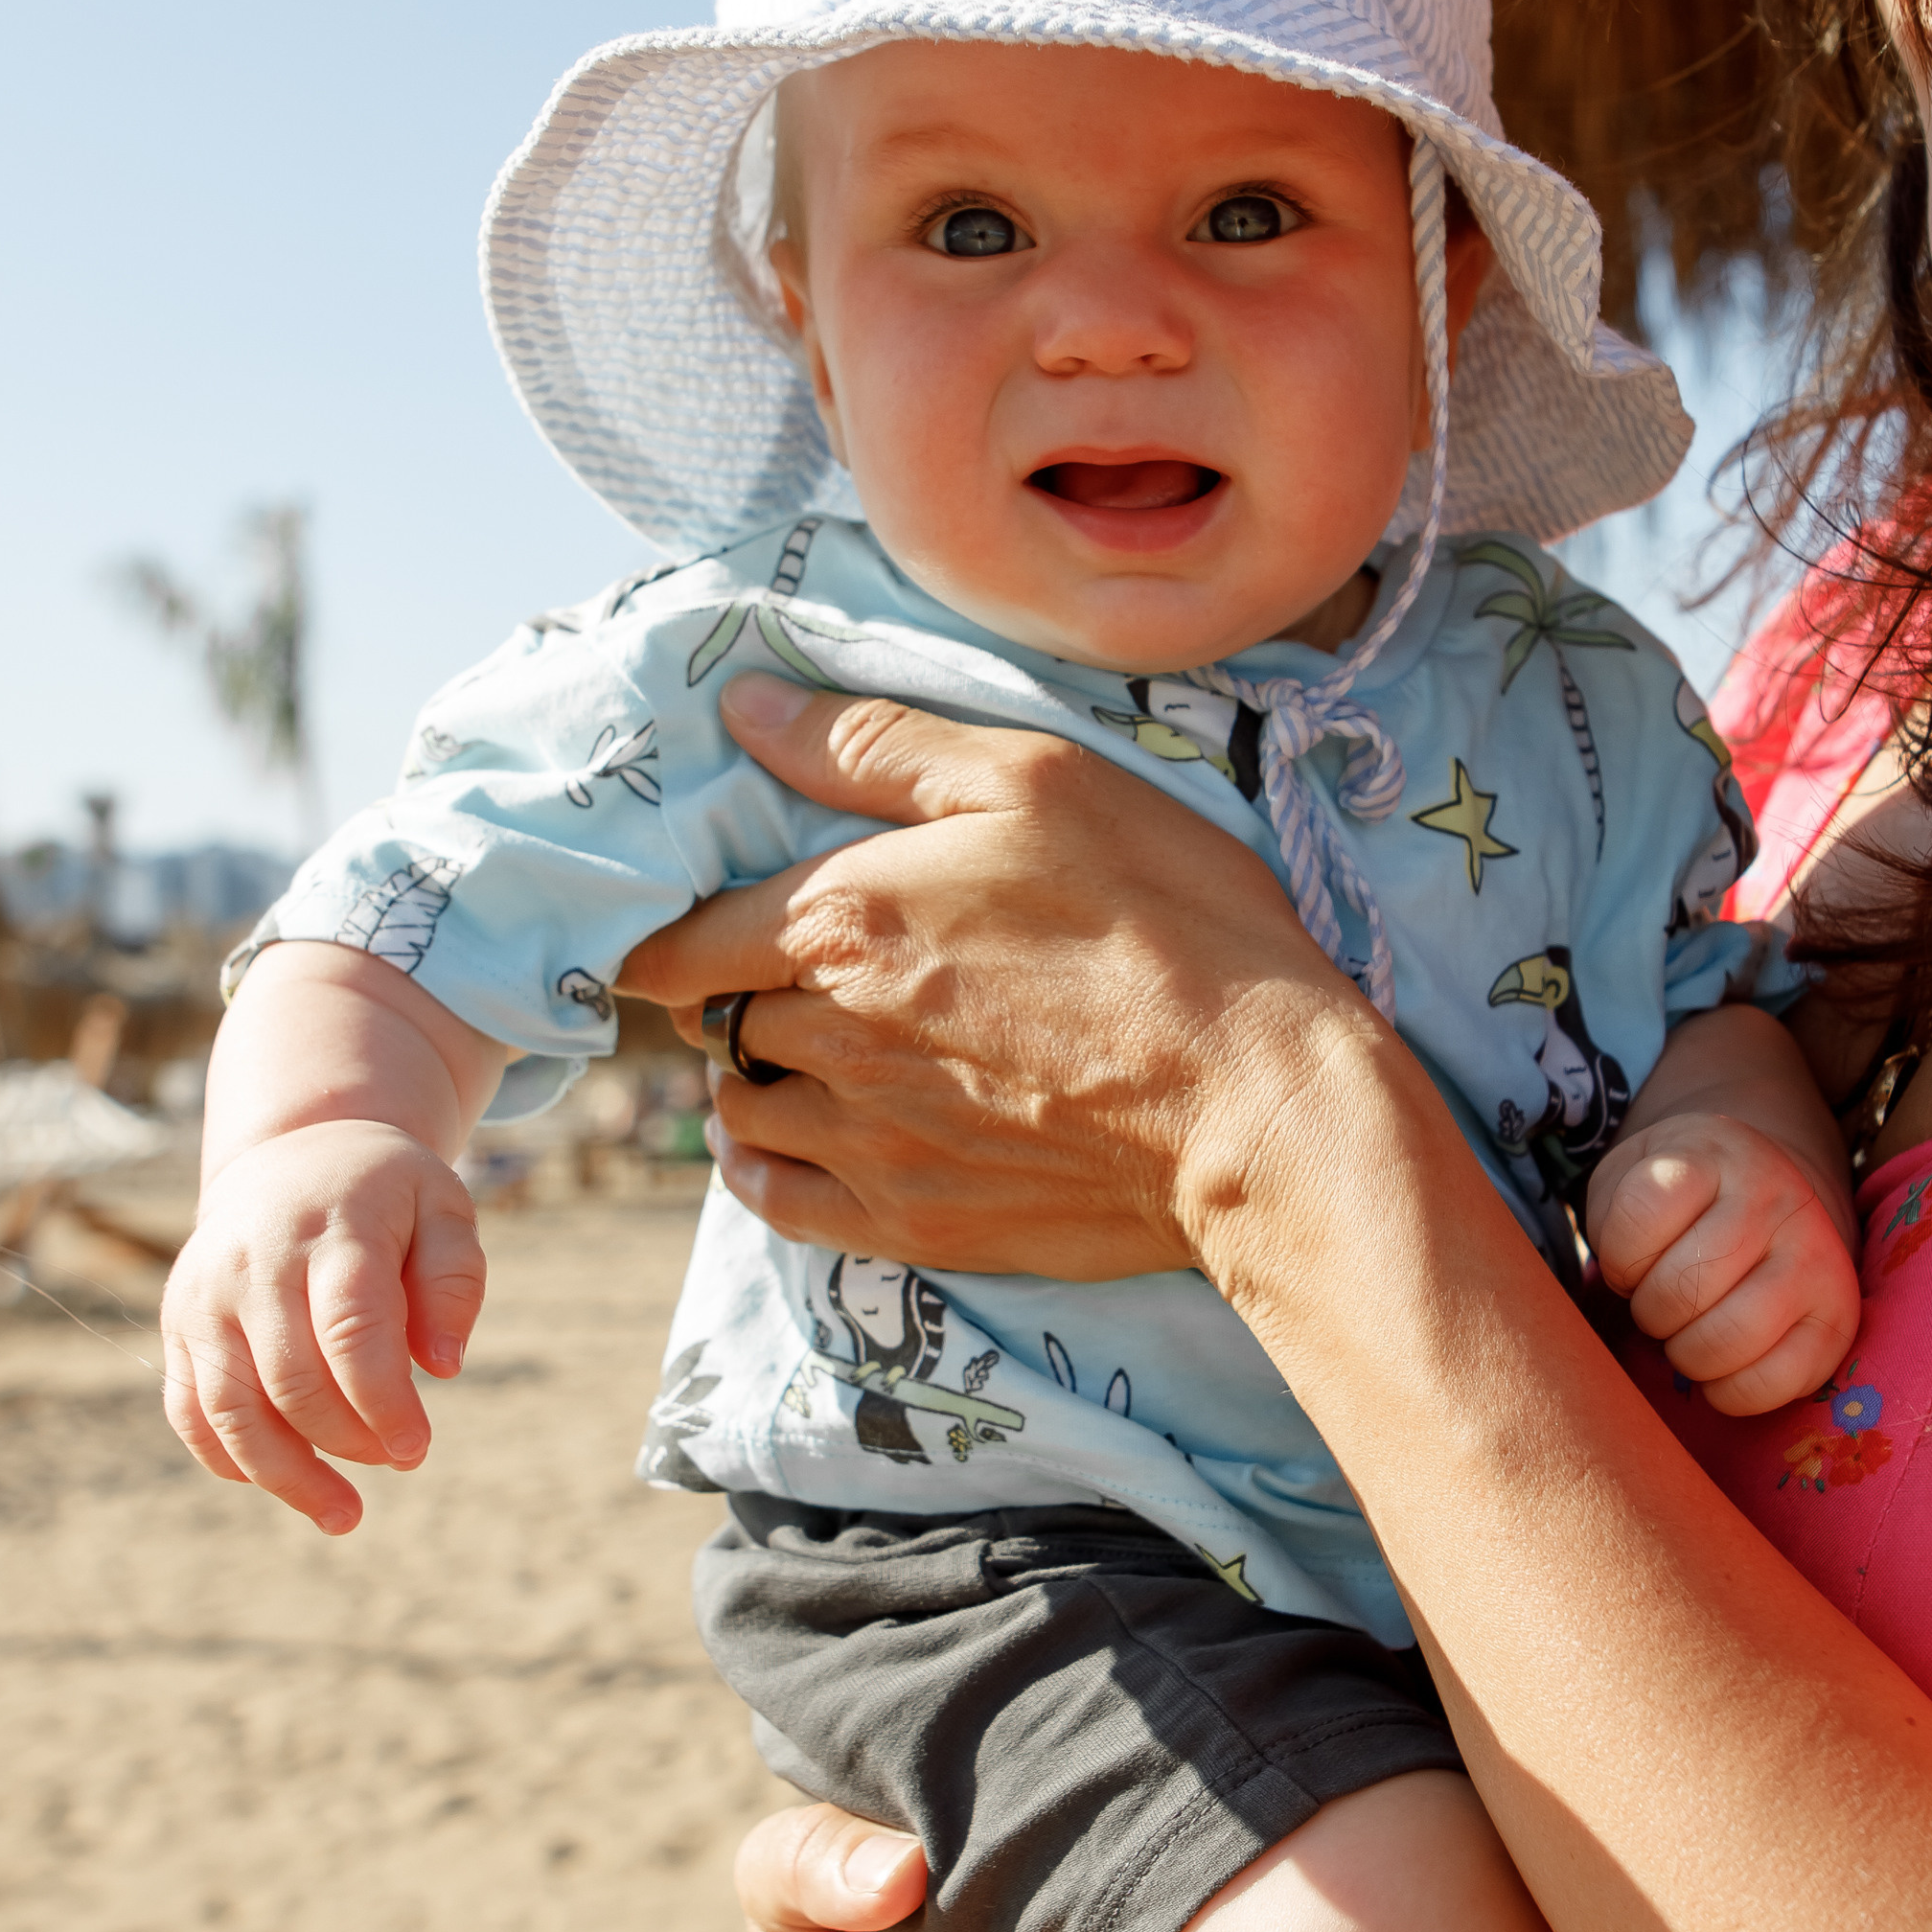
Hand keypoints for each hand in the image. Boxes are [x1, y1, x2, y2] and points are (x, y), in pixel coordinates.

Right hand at [160, 1120, 486, 1532]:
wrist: (290, 1158)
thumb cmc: (383, 1196)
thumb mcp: (443, 1208)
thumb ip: (455, 1281)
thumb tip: (442, 1367)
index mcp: (329, 1232)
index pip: (351, 1331)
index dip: (384, 1404)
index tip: (418, 1449)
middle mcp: (253, 1264)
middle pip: (292, 1381)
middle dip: (350, 1440)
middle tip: (399, 1460)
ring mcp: (204, 1297)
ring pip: (230, 1409)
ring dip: (287, 1476)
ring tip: (344, 1516)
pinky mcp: (178, 1325)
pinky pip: (189, 1411)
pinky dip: (230, 1459)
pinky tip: (282, 1480)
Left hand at [618, 674, 1369, 1277]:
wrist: (1257, 1102)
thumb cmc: (1163, 919)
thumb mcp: (1034, 781)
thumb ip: (872, 746)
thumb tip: (742, 706)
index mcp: (836, 923)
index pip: (679, 939)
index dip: (674, 928)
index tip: (701, 921)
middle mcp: (824, 1041)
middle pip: (716, 1021)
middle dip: (742, 993)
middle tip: (810, 971)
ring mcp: (866, 1144)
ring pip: (742, 1110)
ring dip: (759, 1078)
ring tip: (823, 1052)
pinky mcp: (914, 1225)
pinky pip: (780, 1203)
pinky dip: (767, 1168)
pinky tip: (802, 1140)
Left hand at [1586, 1110, 1859, 1416]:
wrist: (1769, 1190)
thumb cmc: (1680, 1200)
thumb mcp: (1631, 1177)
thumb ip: (1612, 1221)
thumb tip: (1627, 1292)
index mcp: (1713, 1154)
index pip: (1638, 1221)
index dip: (1617, 1260)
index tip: (1632, 1260)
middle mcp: (1777, 1197)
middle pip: (1681, 1290)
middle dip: (1651, 1312)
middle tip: (1663, 1302)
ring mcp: (1817, 1256)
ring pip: (1726, 1340)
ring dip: (1687, 1354)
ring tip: (1691, 1329)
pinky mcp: (1839, 1317)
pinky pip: (1772, 1384)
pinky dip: (1730, 1392)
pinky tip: (1723, 1363)